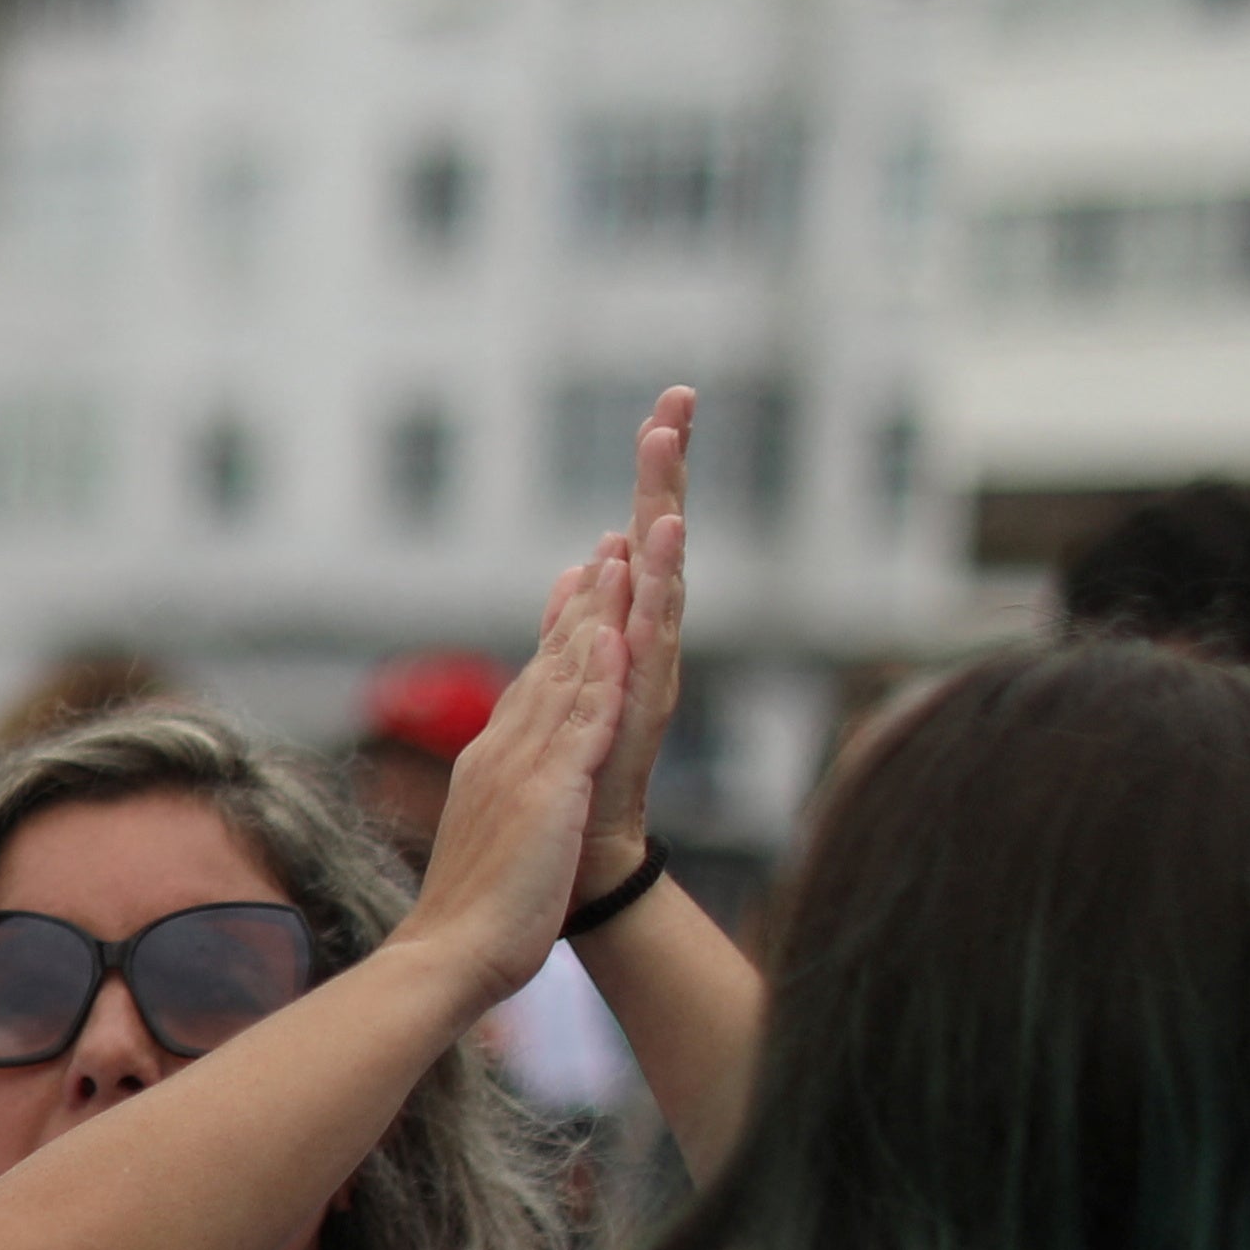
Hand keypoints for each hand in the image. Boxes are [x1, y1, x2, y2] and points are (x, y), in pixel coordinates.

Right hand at [392, 556, 631, 1010]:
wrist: (450, 954)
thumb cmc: (472, 917)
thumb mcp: (491, 843)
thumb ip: (503, 804)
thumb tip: (506, 796)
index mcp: (491, 765)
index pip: (531, 685)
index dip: (560, 634)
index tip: (579, 588)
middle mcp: (502, 753)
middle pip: (548, 664)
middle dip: (582, 604)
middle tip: (606, 548)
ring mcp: (522, 770)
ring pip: (564, 678)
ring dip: (595, 619)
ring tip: (619, 566)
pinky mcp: (547, 794)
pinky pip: (580, 726)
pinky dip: (598, 680)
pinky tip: (617, 642)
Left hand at [568, 385, 696, 898]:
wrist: (588, 849)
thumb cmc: (583, 767)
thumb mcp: (574, 676)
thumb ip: (583, 618)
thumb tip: (587, 561)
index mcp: (624, 626)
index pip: (637, 535)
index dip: (653, 475)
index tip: (664, 405)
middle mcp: (647, 638)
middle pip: (658, 539)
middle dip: (665, 472)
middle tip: (675, 401)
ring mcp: (651, 666)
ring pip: (660, 574)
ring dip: (662, 509)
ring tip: (668, 448)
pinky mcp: (647, 698)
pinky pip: (653, 630)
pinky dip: (657, 582)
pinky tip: (662, 538)